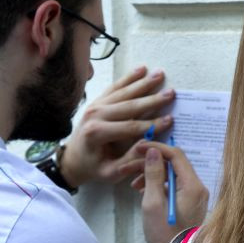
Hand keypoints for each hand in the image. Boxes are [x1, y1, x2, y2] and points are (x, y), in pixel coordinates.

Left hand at [59, 67, 175, 186]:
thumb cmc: (93, 167)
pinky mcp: (97, 101)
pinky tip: (142, 69)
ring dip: (143, 82)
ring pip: (123, 92)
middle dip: (152, 99)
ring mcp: (95, 105)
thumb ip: (130, 161)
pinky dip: (129, 77)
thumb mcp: (111, 173)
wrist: (72, 159)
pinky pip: (115, 87)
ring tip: (161, 74)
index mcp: (97, 133)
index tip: (171, 120)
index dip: (152, 124)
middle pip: (129, 105)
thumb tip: (149, 147)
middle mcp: (95, 115)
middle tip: (171, 93)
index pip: (131, 127)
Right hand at [120, 142, 208, 242]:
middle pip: (174, 164)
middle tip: (129, 166)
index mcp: (193, 185)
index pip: (176, 155)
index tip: (138, 148)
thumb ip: (153, 174)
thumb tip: (153, 151)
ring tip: (132, 184)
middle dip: (151, 163)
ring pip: (172, 175)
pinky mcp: (190, 203)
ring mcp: (195, 196)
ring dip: (152, 175)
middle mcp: (198, 188)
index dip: (156, 148)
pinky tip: (142, 191)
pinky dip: (158, 185)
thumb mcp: (153, 201)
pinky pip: (174, 186)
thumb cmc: (163, 232)